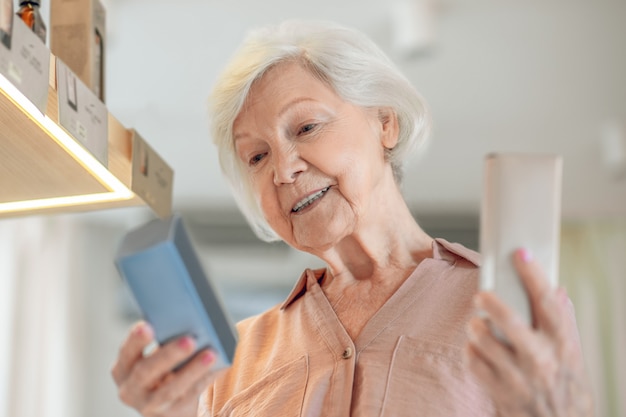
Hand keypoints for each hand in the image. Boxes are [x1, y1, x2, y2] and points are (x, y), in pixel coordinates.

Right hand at [111, 321, 219, 416]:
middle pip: (146, 372)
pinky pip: (189, 396)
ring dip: (192, 370)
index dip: (136, 340)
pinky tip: (220, 365)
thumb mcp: (155, 358)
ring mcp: (148, 406)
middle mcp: (130, 389)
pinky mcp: (171, 414)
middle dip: (168, 354)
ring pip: (170, 389)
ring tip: (211, 354)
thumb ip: (164, 341)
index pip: (126, 352)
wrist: (167, 406)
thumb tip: (193, 322)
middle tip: (190, 339)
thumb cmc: (163, 368)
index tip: (148, 325)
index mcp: (123, 368)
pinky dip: (205, 379)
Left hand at [464, 248, 593, 416]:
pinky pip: (473, 363)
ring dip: (476, 328)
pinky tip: (475, 348)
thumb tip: (557, 290)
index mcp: (561, 344)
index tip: (520, 254)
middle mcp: (541, 359)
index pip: (547, 302)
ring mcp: (518, 377)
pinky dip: (470, 351)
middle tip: (481, 294)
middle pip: (510, 320)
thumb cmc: (566, 385)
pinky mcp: (499, 392)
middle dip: (491, 302)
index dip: (532, 274)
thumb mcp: (573, 353)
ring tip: (477, 324)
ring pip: (485, 341)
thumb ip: (564, 322)